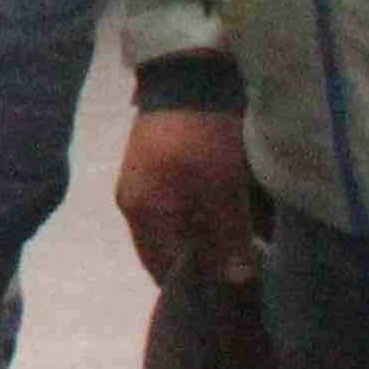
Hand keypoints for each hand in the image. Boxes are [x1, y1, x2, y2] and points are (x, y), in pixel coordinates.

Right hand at [115, 107, 260, 287]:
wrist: (187, 74)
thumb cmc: (203, 136)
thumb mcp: (224, 187)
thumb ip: (228, 235)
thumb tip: (236, 280)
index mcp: (142, 212)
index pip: (163, 268)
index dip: (197, 284)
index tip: (230, 293)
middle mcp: (132, 203)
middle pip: (164, 250)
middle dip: (198, 263)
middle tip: (236, 272)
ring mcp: (139, 184)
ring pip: (170, 229)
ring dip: (198, 240)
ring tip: (233, 245)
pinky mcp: (151, 167)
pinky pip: (172, 209)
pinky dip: (194, 219)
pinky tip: (220, 217)